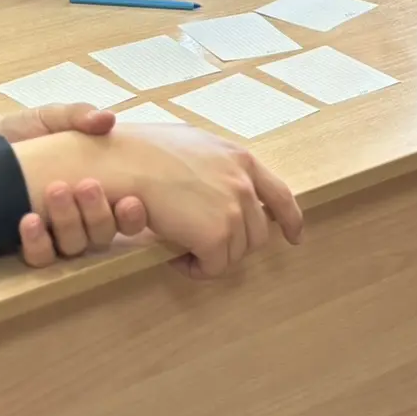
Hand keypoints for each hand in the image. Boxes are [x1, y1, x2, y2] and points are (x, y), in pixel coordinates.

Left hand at [0, 103, 147, 265]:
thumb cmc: (32, 130)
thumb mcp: (54, 117)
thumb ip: (79, 115)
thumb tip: (107, 118)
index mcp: (102, 193)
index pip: (129, 218)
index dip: (133, 217)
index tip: (130, 200)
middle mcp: (85, 220)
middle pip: (103, 234)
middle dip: (98, 213)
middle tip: (86, 185)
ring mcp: (58, 234)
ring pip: (75, 246)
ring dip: (68, 222)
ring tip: (54, 190)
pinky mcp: (30, 243)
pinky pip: (41, 257)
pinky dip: (38, 243)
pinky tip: (29, 220)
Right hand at [13, 125, 304, 278]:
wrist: (121, 163)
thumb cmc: (140, 152)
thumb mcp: (190, 146)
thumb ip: (214, 165)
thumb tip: (219, 186)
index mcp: (239, 159)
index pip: (280, 195)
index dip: (290, 219)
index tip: (294, 236)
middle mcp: (243, 183)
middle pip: (255, 234)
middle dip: (232, 246)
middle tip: (198, 246)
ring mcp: (233, 209)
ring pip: (234, 254)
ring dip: (209, 257)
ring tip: (180, 247)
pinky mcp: (217, 234)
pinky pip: (214, 267)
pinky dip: (195, 269)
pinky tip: (174, 257)